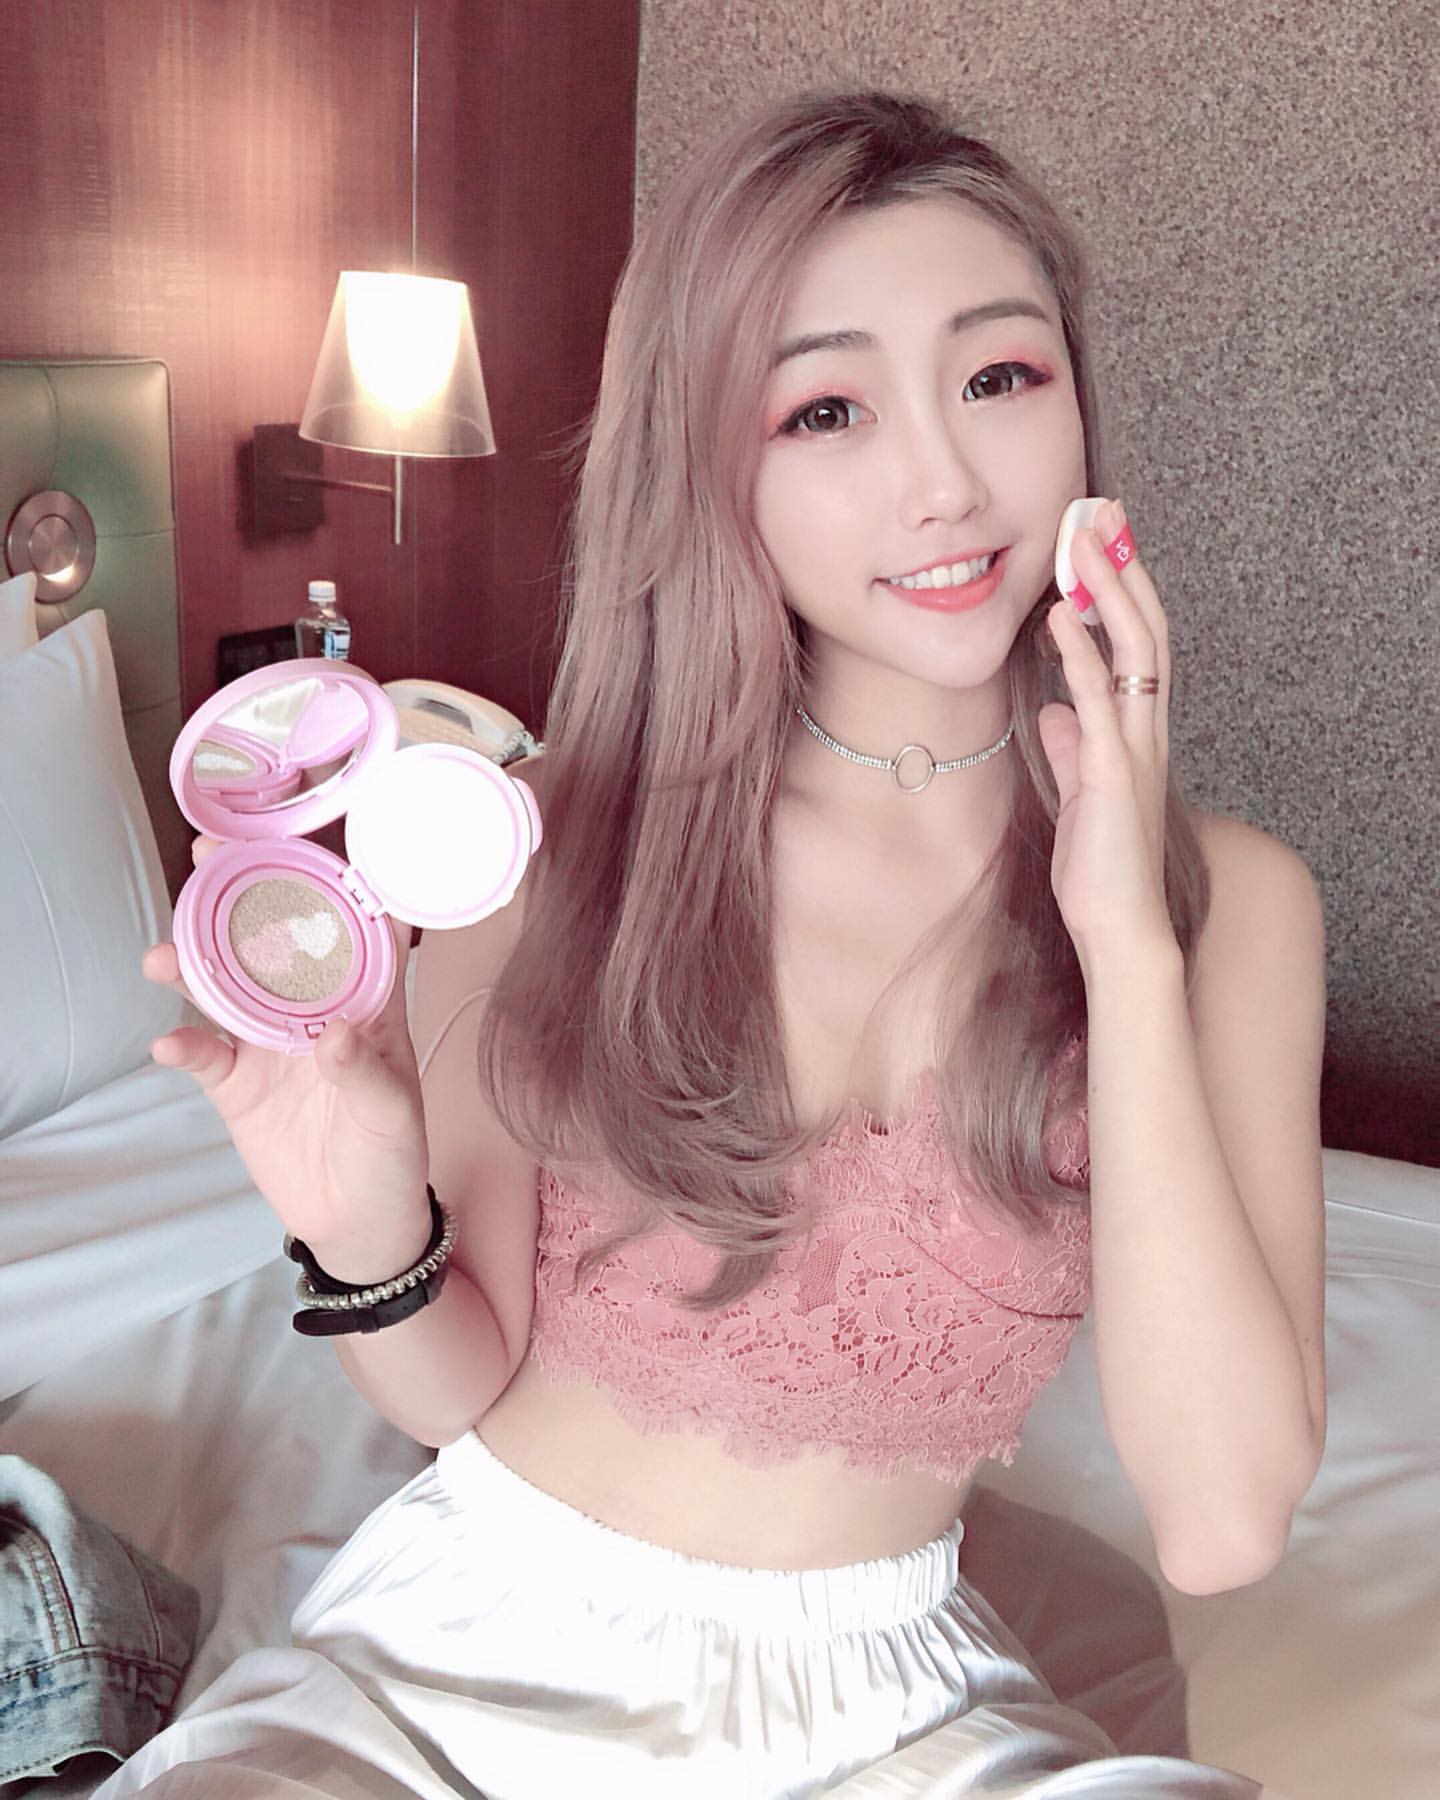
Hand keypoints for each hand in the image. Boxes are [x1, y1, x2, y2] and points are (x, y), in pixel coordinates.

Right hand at [144, 836, 430, 1269]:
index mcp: (366, 999)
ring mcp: (269, 1042)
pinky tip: (170, 1044)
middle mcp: (312, 1007)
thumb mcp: (394, 1114)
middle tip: (205, 860)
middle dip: (239, 895)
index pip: (348, 924)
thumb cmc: (394, 1155)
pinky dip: (184, 1046)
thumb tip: (335, 1033)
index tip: (295, 843)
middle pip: (271, 938)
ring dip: (193, 965)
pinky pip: (203, 1054)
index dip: (323, 878)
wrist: (359, 1222)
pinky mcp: (236, 1084)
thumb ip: (365, 1072)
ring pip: (224, 986)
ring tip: (164, 959)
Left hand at [1034, 499, 1176, 967]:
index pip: (1139, 643)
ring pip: (1135, 650)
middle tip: (1102, 508)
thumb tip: (1056, 709)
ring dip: (1107, 590)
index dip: (1123, 588)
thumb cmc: (1101, 869)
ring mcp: (1135, 749)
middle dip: (1123, 565)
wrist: (1119, 929)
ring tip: (1085, 537)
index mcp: (1138, 732)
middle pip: (1146, 628)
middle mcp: (1146, 730)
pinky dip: (1079, 655)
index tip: (1103, 538)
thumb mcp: (1080, 792)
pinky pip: (1100, 700)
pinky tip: (1057, 617)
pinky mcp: (1113, 774)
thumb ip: (1074, 746)